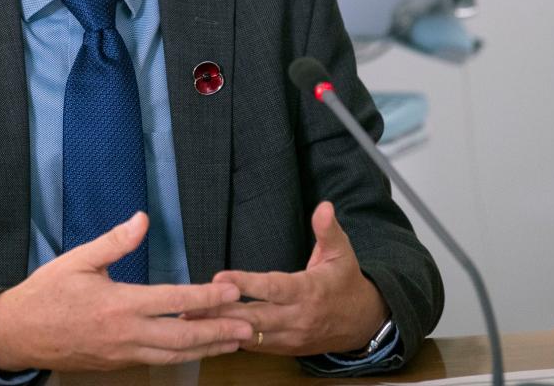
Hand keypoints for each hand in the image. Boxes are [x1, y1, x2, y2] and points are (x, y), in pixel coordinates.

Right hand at [0, 212, 253, 371]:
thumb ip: (114, 242)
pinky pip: (158, 361)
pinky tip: (196, 348)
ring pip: (174, 356)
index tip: (232, 292)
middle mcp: (126, 334)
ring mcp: (123, 354)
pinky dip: (182, 356)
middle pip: (183, 338)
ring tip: (233, 341)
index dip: (207, 299)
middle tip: (248, 325)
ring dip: (207, 348)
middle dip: (219, 331)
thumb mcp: (78, 260)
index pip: (174, 303)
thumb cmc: (46, 293)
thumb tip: (142, 218)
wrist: (18, 334)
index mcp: (120, 304)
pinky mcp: (117, 364)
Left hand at [189, 202, 389, 356]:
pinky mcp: (285, 348)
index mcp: (309, 291)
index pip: (274, 288)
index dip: (247, 284)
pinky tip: (209, 333)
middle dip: (222, 312)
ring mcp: (291, 336)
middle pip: (254, 316)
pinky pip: (255, 346)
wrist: (363, 323)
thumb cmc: (346, 283)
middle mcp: (298, 317)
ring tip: (190, 320)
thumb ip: (328, 230)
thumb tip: (323, 206)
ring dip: (221, 328)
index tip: (221, 279)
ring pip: (251, 334)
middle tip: (192, 305)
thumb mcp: (342, 252)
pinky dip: (232, 339)